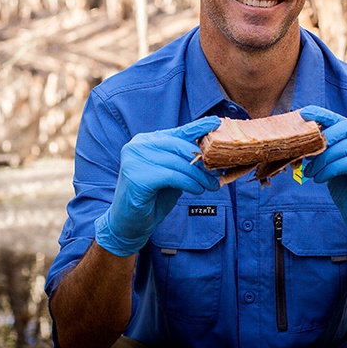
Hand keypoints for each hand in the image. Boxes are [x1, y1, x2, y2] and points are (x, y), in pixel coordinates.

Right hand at [95, 116, 220, 256]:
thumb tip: (211, 153)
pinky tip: (198, 190)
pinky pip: (172, 176)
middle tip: (218, 173)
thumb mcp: (172, 173)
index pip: (177, 131)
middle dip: (202, 160)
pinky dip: (189, 183)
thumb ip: (184, 160)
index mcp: (146, 140)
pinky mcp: (136, 176)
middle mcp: (138, 145)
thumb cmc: (153, 198)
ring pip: (178, 162)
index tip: (216, 122)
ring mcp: (135, 159)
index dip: (198, 127)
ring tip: (212, 185)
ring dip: (199, 175)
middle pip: (179, 146)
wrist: (129, 225)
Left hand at [300, 105, 346, 252]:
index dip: (322, 114)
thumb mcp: (334, 165)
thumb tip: (304, 138)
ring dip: (321, 160)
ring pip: (342, 147)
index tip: (303, 112)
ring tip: (310, 172)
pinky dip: (328, 170)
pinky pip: (346, 163)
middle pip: (344, 128)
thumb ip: (326, 150)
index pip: (341, 120)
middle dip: (321, 139)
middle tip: (305, 154)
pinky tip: (320, 179)